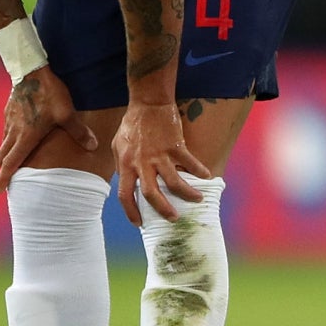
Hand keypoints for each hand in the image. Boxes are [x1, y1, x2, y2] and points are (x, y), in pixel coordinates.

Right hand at [0, 65, 95, 190]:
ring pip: (3, 143)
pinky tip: (20, 133)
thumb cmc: (49, 94)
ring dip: (7, 152)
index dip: (4, 179)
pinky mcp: (9, 110)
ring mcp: (9, 121)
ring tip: (16, 156)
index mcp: (25, 137)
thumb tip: (94, 146)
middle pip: (1, 156)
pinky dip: (10, 137)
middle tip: (8, 176)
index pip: (10, 163)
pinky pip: (6, 129)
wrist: (32, 70)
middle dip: (3, 168)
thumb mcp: (67, 113)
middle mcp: (13, 132)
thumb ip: (79, 131)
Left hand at [112, 101, 209, 223]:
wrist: (148, 103)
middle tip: (173, 218)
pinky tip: (207, 177)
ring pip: (174, 181)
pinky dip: (199, 171)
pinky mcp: (175, 145)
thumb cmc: (131, 124)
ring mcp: (160, 154)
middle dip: (163, 209)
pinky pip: (189, 162)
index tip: (139, 223)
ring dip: (186, 193)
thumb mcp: (118, 145)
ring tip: (197, 200)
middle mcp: (142, 162)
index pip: (125, 194)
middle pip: (151, 193)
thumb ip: (121, 165)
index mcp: (126, 164)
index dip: (130, 211)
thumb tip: (125, 181)